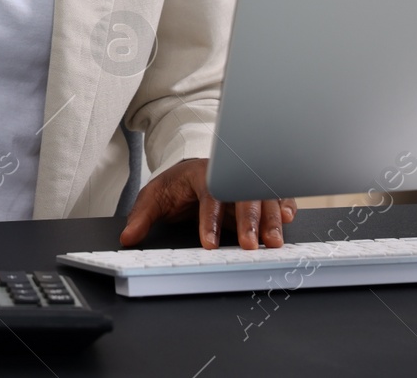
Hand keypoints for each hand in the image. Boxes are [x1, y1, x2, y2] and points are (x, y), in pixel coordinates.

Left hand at [120, 158, 295, 249]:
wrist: (191, 170)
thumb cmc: (176, 185)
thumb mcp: (154, 197)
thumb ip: (142, 217)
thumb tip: (128, 238)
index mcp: (203, 173)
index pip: (209, 194)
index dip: (210, 220)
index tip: (209, 243)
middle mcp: (229, 175)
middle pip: (242, 194)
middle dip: (248, 221)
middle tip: (250, 246)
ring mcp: (246, 180)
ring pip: (263, 195)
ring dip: (270, 219)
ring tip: (273, 242)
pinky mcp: (260, 189)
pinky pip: (277, 194)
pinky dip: (285, 206)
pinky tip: (289, 218)